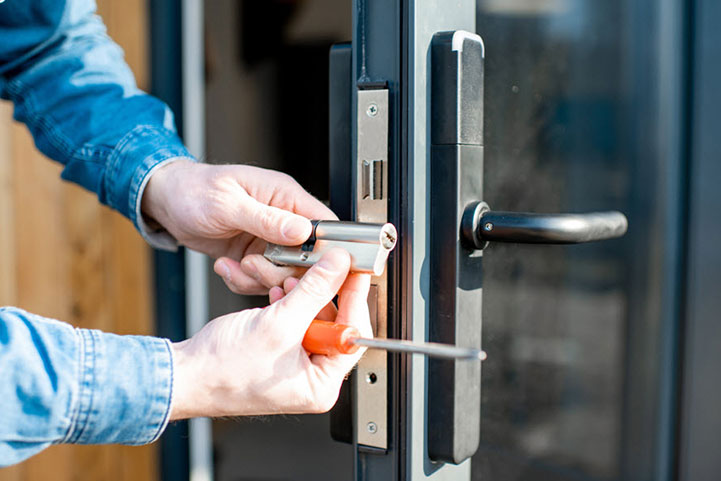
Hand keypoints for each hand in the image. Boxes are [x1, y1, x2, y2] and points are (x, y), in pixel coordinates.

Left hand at [142, 159, 336, 293]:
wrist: (167, 202)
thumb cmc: (193, 190)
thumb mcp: (228, 204)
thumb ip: (267, 219)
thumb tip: (302, 230)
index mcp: (285, 196)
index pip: (324, 225)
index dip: (324, 250)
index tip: (306, 267)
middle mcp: (283, 219)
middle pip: (307, 258)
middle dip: (280, 270)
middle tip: (253, 265)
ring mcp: (269, 240)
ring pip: (284, 274)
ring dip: (258, 278)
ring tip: (235, 266)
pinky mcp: (255, 256)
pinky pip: (261, 280)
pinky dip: (243, 281)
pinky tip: (226, 266)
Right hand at [169, 249, 372, 418]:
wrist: (184, 374)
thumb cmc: (223, 370)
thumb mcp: (279, 323)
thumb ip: (314, 291)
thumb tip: (339, 267)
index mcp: (321, 385)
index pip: (353, 335)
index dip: (354, 298)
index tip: (355, 271)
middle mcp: (312, 378)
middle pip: (335, 323)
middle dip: (322, 293)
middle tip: (322, 268)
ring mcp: (295, 364)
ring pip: (313, 317)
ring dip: (302, 294)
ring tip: (289, 281)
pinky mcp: (280, 352)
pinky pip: (295, 320)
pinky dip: (288, 303)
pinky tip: (278, 293)